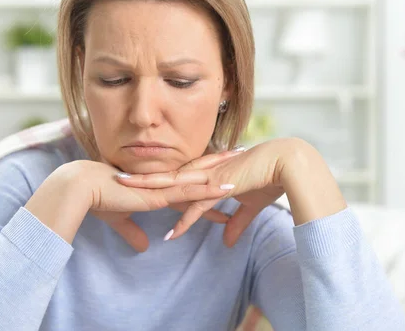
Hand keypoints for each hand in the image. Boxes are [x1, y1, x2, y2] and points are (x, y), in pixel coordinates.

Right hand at [48, 153, 240, 251]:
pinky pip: (190, 192)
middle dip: (221, 164)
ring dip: (223, 173)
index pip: (187, 181)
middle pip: (198, 171)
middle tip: (242, 154)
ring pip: (200, 178)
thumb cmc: (98, 200)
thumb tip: (144, 247)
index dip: (204, 176)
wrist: (84, 188)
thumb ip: (133, 232)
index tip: (221, 171)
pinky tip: (227, 189)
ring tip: (244, 166)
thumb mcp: (121, 219)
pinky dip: (210, 190)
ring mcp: (163, 187)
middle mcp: (164, 182)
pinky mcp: (159, 195)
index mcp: (157, 185)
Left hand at [116, 138, 346, 246]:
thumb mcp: (248, 205)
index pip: (174, 174)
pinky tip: (171, 234)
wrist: (287, 164)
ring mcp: (211, 178)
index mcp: (207, 170)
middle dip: (141, 178)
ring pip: (173, 185)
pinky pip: (198, 207)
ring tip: (125, 193)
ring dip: (150, 191)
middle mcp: (204, 171)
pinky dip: (185, 221)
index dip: (154, 177)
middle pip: (165, 175)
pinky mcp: (222, 188)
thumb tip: (227, 241)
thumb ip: (235, 223)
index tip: (136, 179)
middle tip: (116, 179)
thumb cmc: (268, 178)